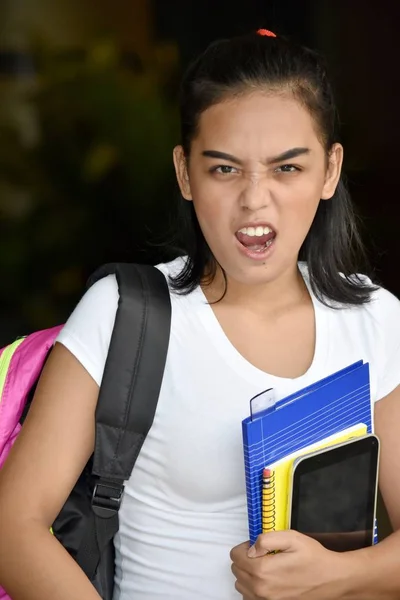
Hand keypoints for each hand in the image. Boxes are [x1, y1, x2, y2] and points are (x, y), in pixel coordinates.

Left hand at [230, 530, 351, 599]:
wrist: (332, 580)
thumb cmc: (313, 557)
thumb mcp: (291, 538)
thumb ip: (266, 540)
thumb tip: (251, 549)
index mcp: (263, 570)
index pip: (235, 556)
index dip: (244, 547)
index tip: (258, 546)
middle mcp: (261, 589)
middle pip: (236, 570)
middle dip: (246, 559)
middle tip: (264, 555)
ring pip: (241, 585)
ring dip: (248, 574)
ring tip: (267, 567)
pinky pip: (250, 597)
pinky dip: (254, 588)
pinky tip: (268, 580)